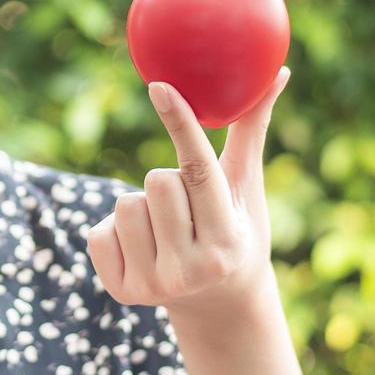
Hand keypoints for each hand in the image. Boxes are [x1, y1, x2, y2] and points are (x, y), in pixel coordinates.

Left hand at [86, 67, 289, 314]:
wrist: (218, 303)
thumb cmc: (236, 228)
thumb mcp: (247, 187)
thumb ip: (252, 131)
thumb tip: (278, 71)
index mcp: (226, 239)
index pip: (199, 170)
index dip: (180, 124)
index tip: (159, 86)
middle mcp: (190, 268)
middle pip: (155, 181)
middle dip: (167, 181)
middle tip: (186, 208)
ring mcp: (154, 285)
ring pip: (124, 204)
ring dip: (141, 206)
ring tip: (166, 228)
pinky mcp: (121, 293)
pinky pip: (97, 233)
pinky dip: (116, 231)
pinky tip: (143, 247)